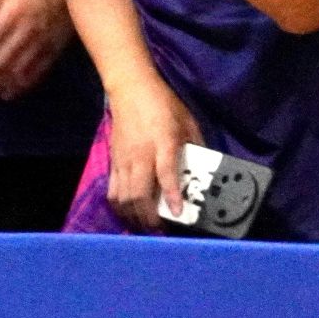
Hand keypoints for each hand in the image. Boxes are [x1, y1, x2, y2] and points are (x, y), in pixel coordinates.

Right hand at [104, 79, 201, 231]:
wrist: (131, 89)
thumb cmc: (163, 104)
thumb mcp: (187, 122)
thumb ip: (196, 146)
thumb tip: (205, 171)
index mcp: (163, 142)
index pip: (166, 172)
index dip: (172, 195)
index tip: (179, 213)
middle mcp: (141, 155)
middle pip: (139, 193)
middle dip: (149, 217)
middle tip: (161, 228)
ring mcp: (124, 160)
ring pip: (124, 197)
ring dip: (134, 216)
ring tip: (146, 226)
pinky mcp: (113, 162)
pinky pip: (113, 191)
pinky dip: (120, 207)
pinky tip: (129, 214)